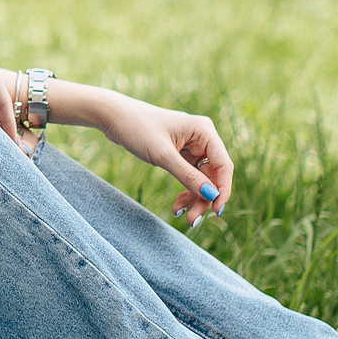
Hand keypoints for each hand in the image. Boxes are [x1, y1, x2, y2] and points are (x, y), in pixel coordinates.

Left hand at [92, 96, 232, 223]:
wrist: (113, 117)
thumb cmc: (137, 128)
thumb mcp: (162, 155)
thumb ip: (187, 175)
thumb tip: (212, 195)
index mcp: (204, 131)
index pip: (224, 165)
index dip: (223, 190)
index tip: (215, 211)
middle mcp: (202, 138)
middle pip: (213, 176)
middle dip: (204, 198)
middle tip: (192, 220)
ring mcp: (192, 147)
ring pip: (202, 180)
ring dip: (194, 198)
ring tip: (177, 212)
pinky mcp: (182, 154)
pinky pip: (190, 177)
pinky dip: (186, 191)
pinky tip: (177, 205)